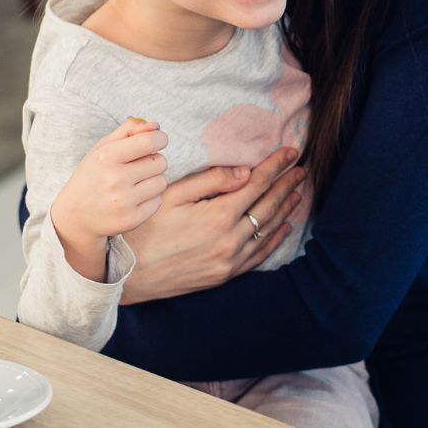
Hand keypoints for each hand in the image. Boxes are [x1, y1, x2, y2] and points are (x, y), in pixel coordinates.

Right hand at [51, 119, 168, 279]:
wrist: (75, 216)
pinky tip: (133, 199)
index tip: (156, 142)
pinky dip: (150, 199)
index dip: (160, 139)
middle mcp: (115, 179)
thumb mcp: (102, 148)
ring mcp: (123, 201)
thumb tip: (156, 126)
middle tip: (136, 168)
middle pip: (160, 162)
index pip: (150, 142)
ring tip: (134, 184)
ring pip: (162, 182)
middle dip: (153, 161)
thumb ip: (129, 131)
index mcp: (107, 157)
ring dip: (152, 181)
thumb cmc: (93, 175)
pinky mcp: (131, 219)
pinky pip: (158, 201)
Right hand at [120, 146, 304, 303]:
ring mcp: (229, 261)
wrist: (126, 276)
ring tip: (297, 192)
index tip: (290, 152)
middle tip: (301, 169)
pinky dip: (274, 239)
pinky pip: (258, 255)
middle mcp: (230, 240)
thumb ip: (211, 181)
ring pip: (268, 230)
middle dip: (287, 184)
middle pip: (269, 206)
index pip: (258, 184)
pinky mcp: (224, 276)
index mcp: (218, 216)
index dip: (276, 166)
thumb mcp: (171, 195)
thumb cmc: (143, 228)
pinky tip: (283, 227)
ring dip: (286, 209)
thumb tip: (245, 172)